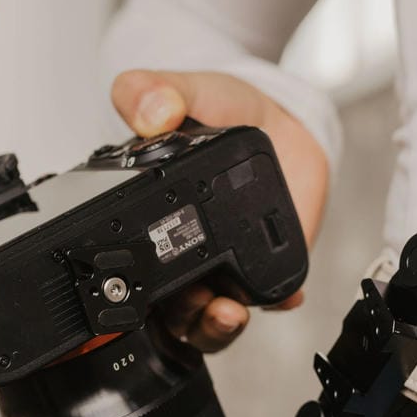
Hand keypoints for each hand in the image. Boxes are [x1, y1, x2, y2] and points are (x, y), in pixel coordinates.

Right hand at [111, 68, 327, 351]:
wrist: (278, 119)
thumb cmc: (221, 113)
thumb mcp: (185, 91)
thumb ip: (156, 92)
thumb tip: (152, 111)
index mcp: (151, 222)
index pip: (130, 272)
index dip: (130, 293)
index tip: (143, 292)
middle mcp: (185, 255)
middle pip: (171, 311)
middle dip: (182, 318)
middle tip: (198, 305)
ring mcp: (227, 266)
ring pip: (213, 320)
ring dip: (218, 325)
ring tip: (229, 312)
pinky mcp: (269, 266)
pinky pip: (271, 298)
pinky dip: (277, 301)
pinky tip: (285, 295)